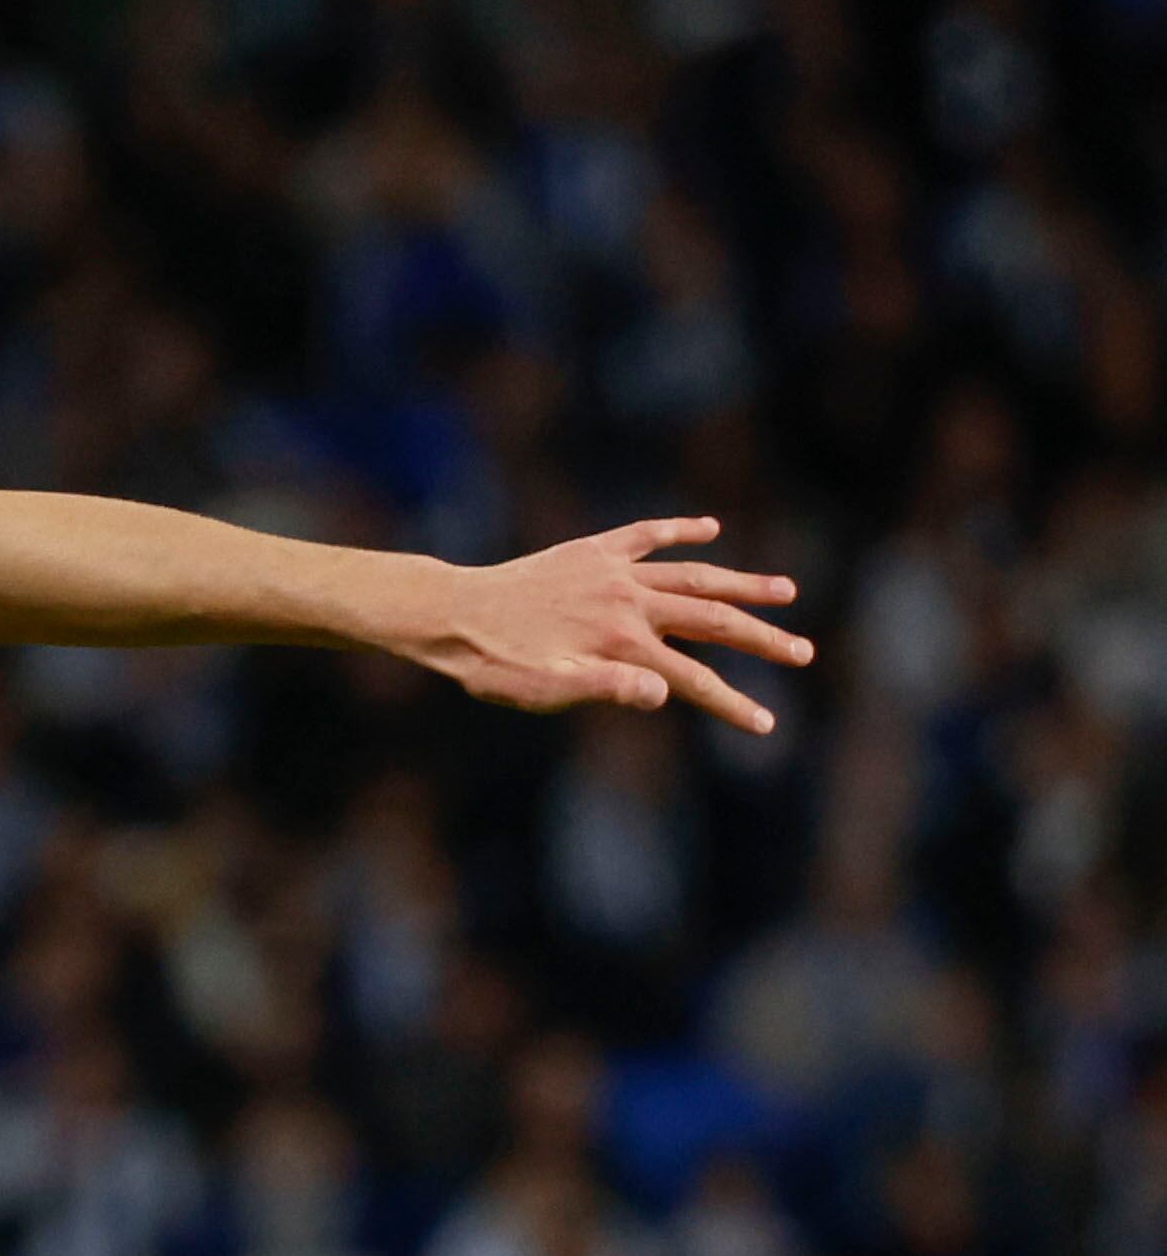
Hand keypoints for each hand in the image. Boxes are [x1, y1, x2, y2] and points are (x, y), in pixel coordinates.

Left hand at [406, 516, 811, 736]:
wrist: (451, 613)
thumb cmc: (493, 664)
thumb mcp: (543, 691)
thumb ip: (604, 690)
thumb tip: (664, 694)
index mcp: (623, 645)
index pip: (695, 681)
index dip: (734, 705)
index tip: (768, 726)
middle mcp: (629, 603)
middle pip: (713, 621)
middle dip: (762, 640)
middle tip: (804, 654)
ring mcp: (614, 572)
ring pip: (694, 575)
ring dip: (742, 584)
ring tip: (786, 591)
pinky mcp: (592, 550)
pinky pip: (646, 534)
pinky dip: (681, 531)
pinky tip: (711, 529)